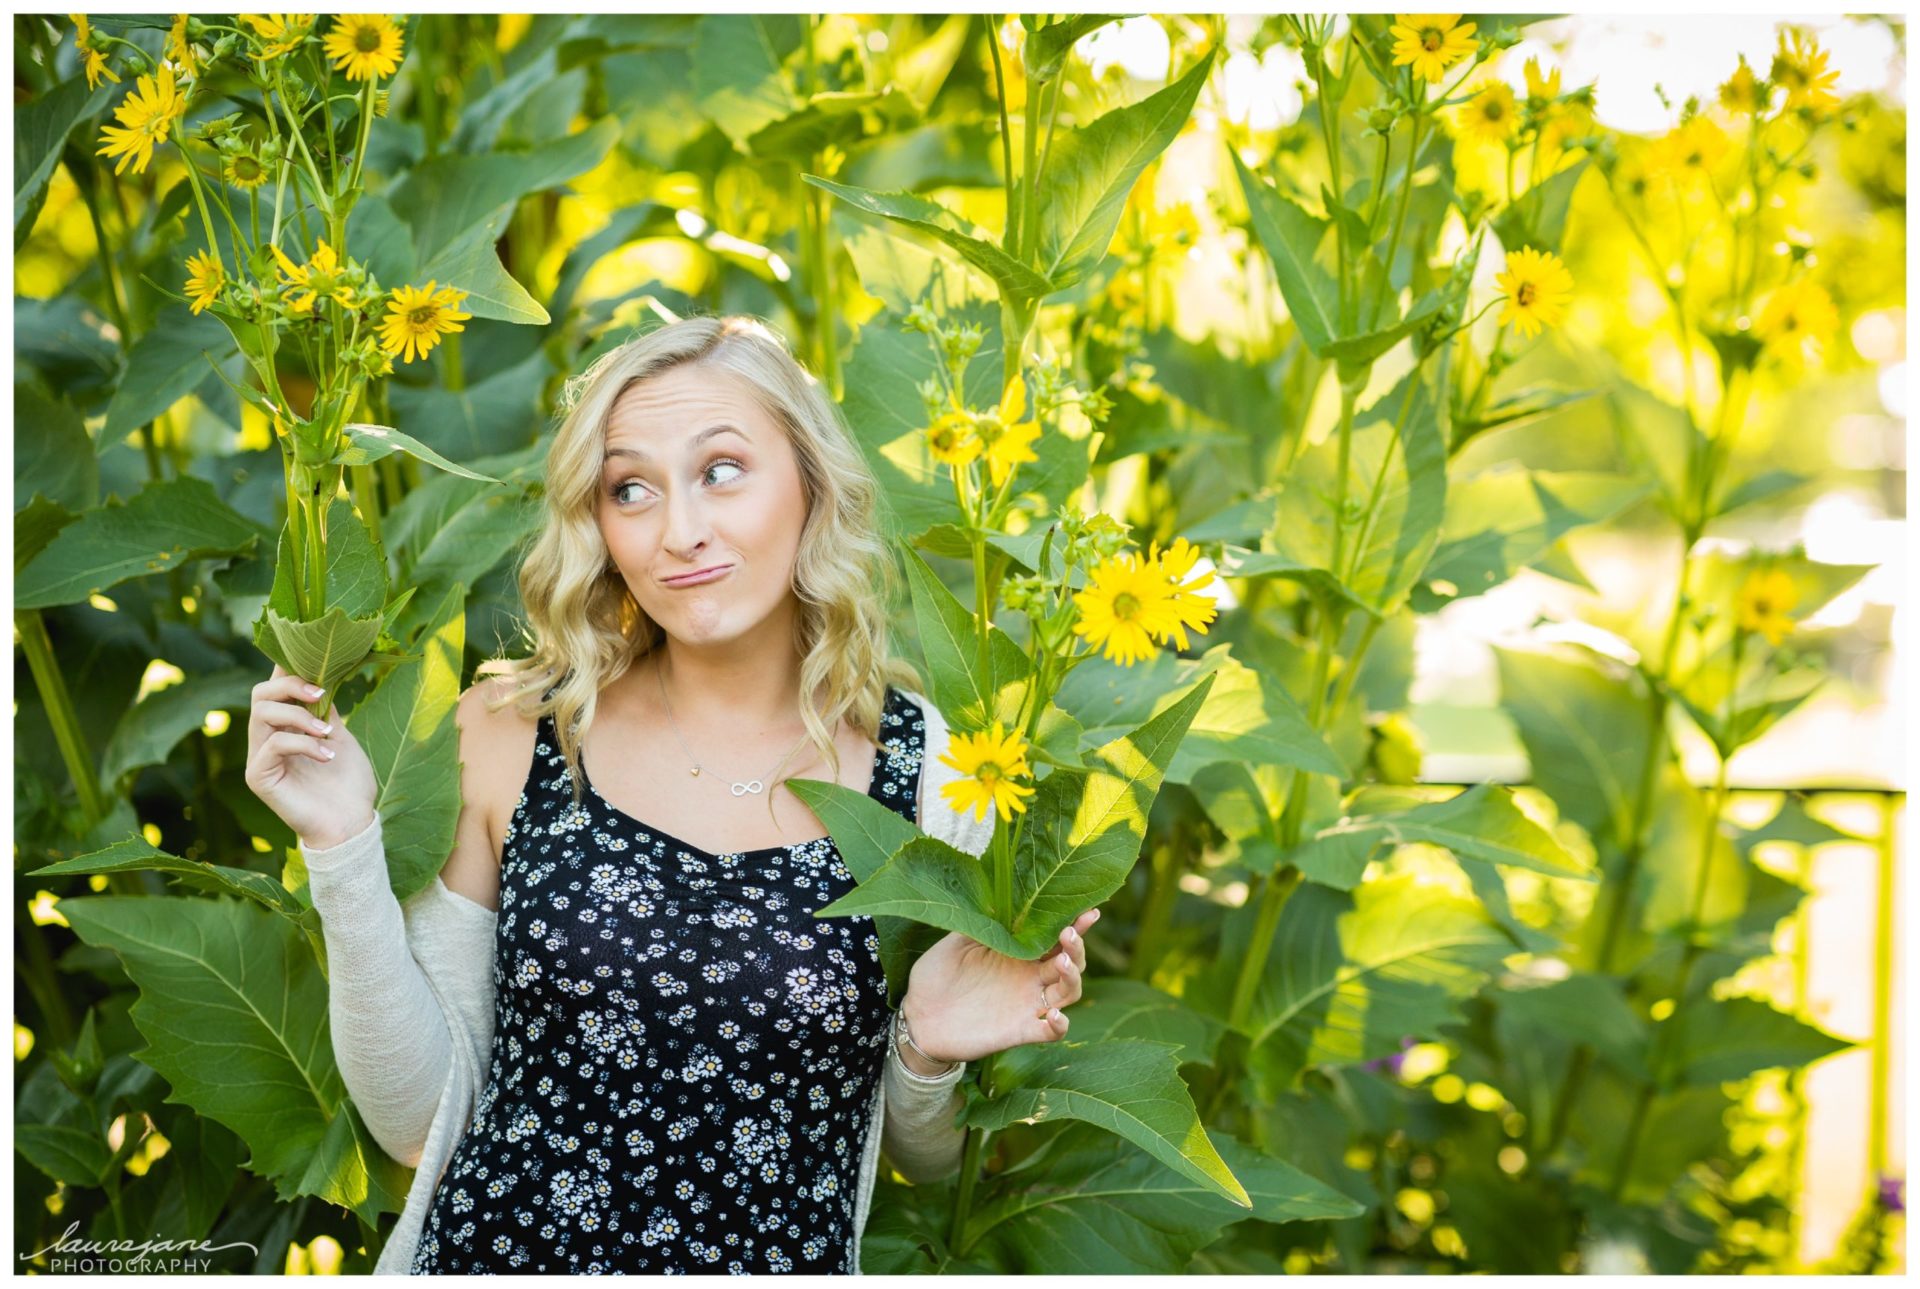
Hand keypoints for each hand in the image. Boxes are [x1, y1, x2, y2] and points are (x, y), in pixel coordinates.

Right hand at [243, 664, 377, 849]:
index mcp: (285, 726)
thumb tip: (323, 677)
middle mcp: (266, 739)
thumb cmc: (348, 784)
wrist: (351, 822)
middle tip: (322, 693)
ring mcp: (259, 758)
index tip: (313, 655)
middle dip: (291, 685)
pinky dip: (303, 743)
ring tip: (328, 732)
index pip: (275, 687)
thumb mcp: (341, 737)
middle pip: (260, 693)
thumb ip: (325, 711)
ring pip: (261, 713)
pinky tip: (327, 755)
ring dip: (299, 716)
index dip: (287, 666)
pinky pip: (272, 744)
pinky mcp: (258, 777)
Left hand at [900, 907, 1101, 1064]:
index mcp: (1018, 953)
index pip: (1054, 936)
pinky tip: (1054, 1015)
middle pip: (1071, 962)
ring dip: (1072, 977)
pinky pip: (1050, 1032)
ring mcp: (1026, 1005)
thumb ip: (982, 923)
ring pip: (1068, 992)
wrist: (917, 1019)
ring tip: (1061, 962)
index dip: (1075, 924)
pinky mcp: (1019, 1032)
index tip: (1088, 910)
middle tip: (1068, 932)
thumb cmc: (936, 978)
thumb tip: (999, 894)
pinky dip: (1059, 1025)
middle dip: (1077, 947)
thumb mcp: (956, 941)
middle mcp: (1028, 978)